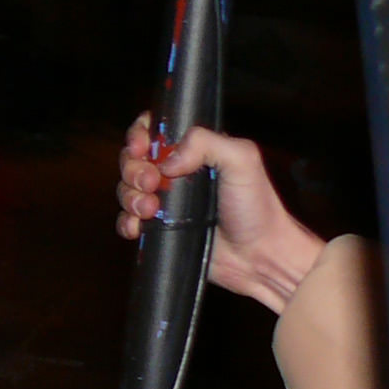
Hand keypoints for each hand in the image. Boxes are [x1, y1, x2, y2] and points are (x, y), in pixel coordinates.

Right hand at [116, 117, 325, 312]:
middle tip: (151, 183)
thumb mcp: (242, 160)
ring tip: (150, 209)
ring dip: (130, 196)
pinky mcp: (163, 231)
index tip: (141, 147)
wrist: (261, 257)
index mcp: (195, 151)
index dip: (139, 135)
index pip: (153, 131)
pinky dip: (127, 222)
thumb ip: (206, 142)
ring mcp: (168, 203)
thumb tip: (167, 158)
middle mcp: (177, 174)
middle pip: (134, 159)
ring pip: (128, 190)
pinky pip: (129, 222)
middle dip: (133, 168)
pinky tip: (139, 227)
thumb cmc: (258, 209)